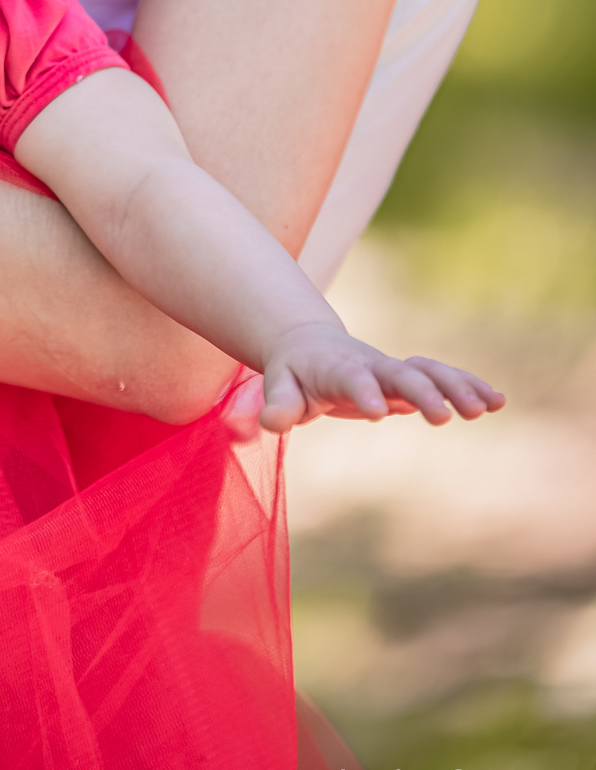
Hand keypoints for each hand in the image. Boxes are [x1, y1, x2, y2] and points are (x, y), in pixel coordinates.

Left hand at [259, 321, 504, 433]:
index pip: (352, 379)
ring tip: (486, 409)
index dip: (364, 392)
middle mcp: (371, 365)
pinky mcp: (409, 380)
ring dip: (456, 387)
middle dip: (423, 392)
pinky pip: (442, 378)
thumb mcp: (278, 386)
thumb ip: (278, 405)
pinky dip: (469, 385)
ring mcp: (393, 371)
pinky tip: (498, 401)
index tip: (378, 411)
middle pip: (400, 374)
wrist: (309, 345)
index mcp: (336, 369)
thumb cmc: (292, 372)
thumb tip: (270, 424)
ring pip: (429, 372)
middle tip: (443, 419)